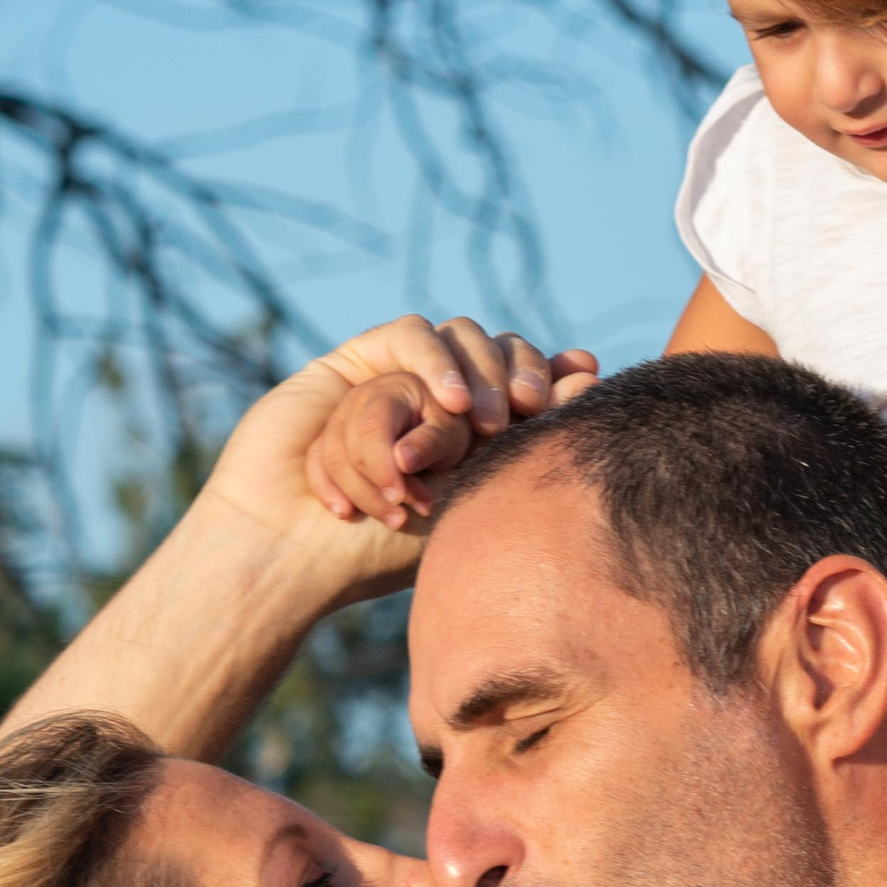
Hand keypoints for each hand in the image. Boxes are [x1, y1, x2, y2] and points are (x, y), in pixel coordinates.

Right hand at [299, 319, 599, 533]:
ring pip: (454, 337)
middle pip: (493, 346)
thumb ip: (525, 435)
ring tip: (472, 419)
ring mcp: (395, 376)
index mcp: (472, 431)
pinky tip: (444, 403)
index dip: (541, 378)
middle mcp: (435, 398)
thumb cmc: (381, 548)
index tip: (544, 411)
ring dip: (470, 371)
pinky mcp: (354, 362)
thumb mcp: (469, 493)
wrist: (295, 551)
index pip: (522, 376)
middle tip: (515, 412)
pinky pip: (407, 335)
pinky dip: (431, 362)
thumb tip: (591, 370)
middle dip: (510, 372)